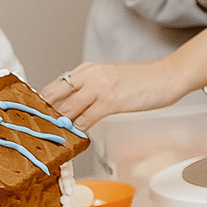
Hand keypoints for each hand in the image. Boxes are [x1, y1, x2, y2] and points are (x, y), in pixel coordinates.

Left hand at [42, 58, 191, 130]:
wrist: (169, 75)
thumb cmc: (144, 80)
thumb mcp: (110, 78)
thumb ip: (90, 89)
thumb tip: (73, 109)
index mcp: (87, 69)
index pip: (54, 86)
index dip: (43, 103)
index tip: (37, 117)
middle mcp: (89, 75)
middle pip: (53, 96)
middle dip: (45, 114)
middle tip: (41, 129)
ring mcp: (99, 88)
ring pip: (67, 110)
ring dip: (60, 126)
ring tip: (57, 137)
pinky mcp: (111, 101)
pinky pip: (85, 119)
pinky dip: (79, 130)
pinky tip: (79, 136)